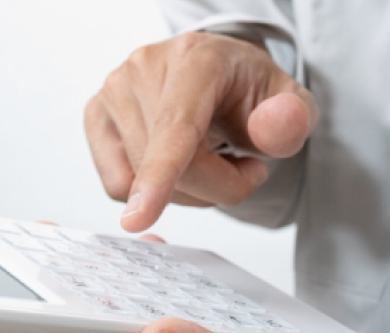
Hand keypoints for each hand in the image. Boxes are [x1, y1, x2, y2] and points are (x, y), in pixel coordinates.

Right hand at [85, 31, 317, 231]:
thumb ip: (292, 118)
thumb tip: (273, 127)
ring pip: (139, 182)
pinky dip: (151, 192)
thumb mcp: (291, 105)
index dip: (161, 173)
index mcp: (198, 58)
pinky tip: (176, 168)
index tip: (139, 217)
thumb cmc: (250, 94)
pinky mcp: (97, 118)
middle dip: (216, 188)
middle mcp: (145, 66)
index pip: (176, 124)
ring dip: (186, 192)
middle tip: (244, 168)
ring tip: (212, 160)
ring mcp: (113, 91)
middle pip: (170, 167)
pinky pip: (117, 185)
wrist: (223, 80)